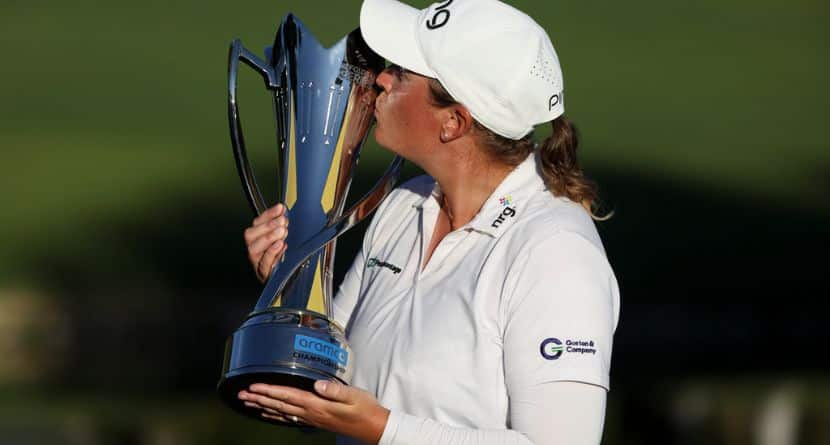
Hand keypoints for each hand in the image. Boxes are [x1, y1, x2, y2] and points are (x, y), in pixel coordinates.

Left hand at [238, 380, 389, 443]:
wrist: (374, 428)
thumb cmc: (365, 409)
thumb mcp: (354, 396)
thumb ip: (335, 390)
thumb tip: (317, 384)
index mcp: (318, 405)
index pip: (289, 396)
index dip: (270, 391)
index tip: (254, 386)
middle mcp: (311, 413)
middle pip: (280, 405)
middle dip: (260, 399)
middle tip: (241, 394)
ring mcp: (312, 419)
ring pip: (281, 412)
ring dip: (263, 407)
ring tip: (248, 402)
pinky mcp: (315, 421)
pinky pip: (289, 418)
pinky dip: (276, 415)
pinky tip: (268, 413)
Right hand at [243, 203, 289, 282]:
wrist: (283, 280)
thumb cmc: (282, 257)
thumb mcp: (282, 239)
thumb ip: (281, 225)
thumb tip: (283, 210)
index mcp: (256, 238)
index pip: (257, 222)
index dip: (269, 214)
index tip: (280, 208)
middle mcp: (253, 248)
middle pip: (251, 235)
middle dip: (267, 225)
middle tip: (282, 221)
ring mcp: (256, 261)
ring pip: (254, 248)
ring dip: (269, 237)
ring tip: (282, 231)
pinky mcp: (264, 273)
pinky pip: (264, 263)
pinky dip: (272, 252)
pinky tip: (280, 245)